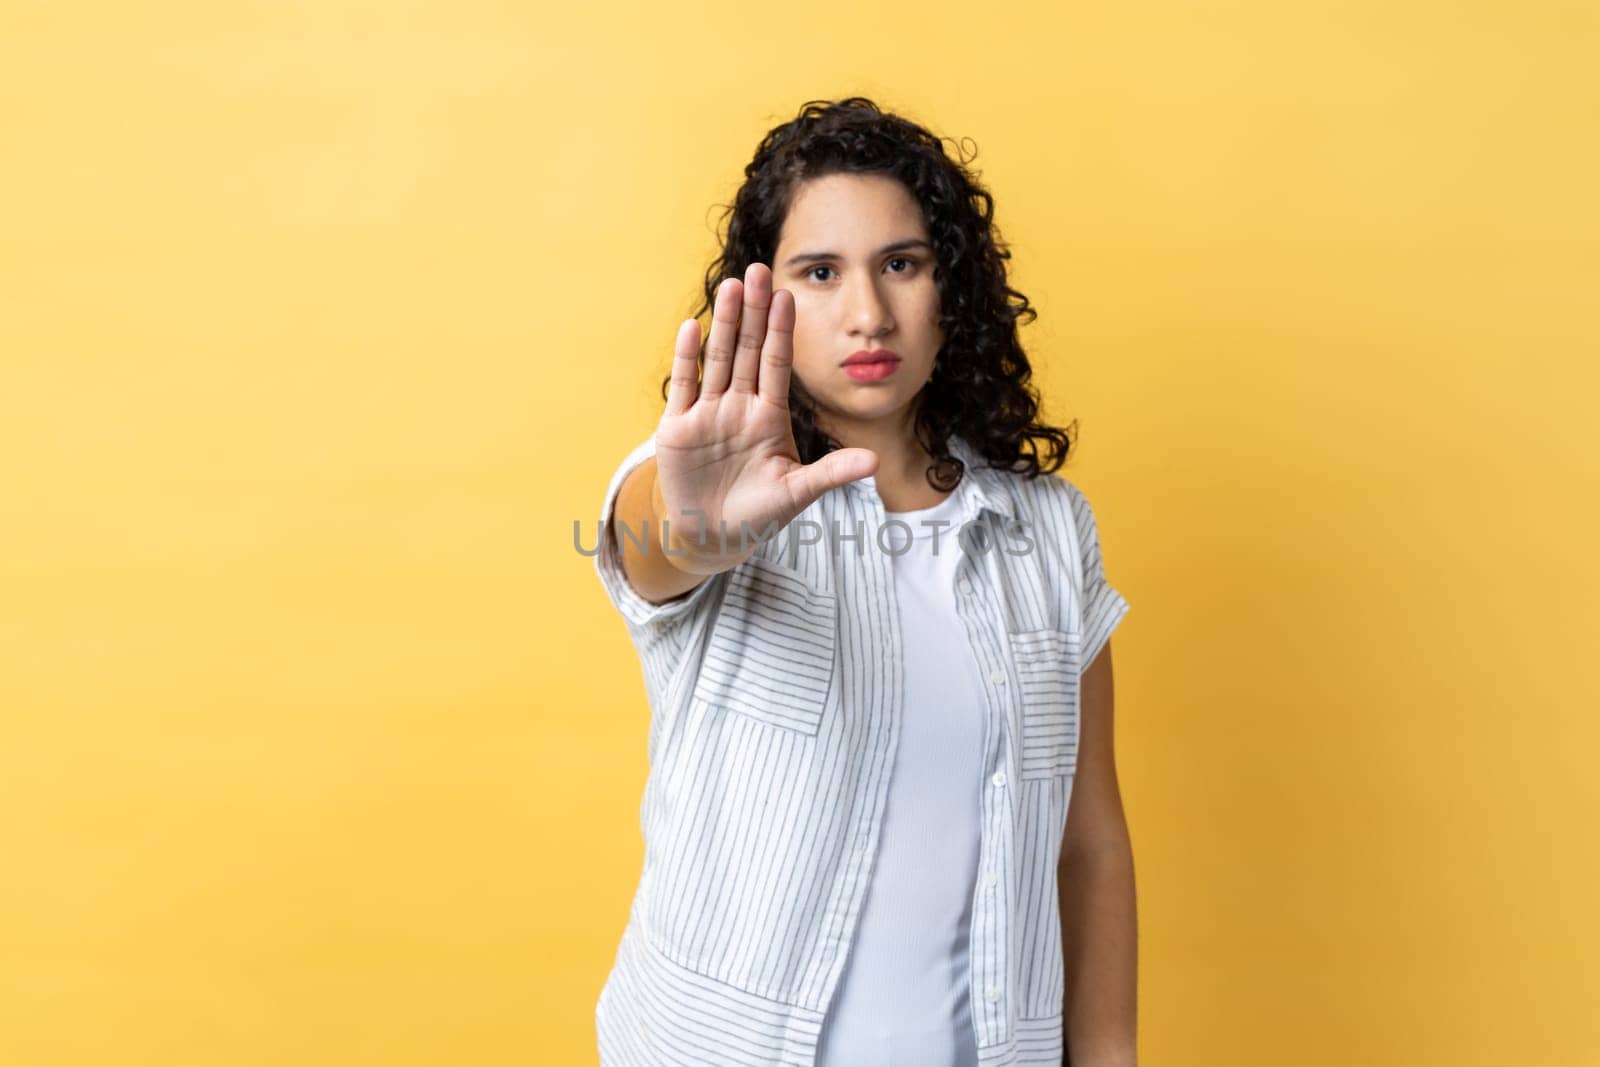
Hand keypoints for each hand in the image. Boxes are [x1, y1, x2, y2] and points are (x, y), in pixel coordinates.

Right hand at [654, 261, 877, 573]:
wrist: (714, 537)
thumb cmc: (759, 514)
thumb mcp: (798, 492)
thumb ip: (832, 473)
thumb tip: (876, 461)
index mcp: (769, 416)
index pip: (776, 364)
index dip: (781, 331)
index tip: (788, 296)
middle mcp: (739, 407)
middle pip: (747, 350)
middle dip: (753, 311)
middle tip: (758, 269)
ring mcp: (708, 414)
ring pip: (718, 359)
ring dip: (723, 323)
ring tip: (731, 286)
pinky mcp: (678, 428)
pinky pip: (685, 386)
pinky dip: (688, 358)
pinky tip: (693, 326)